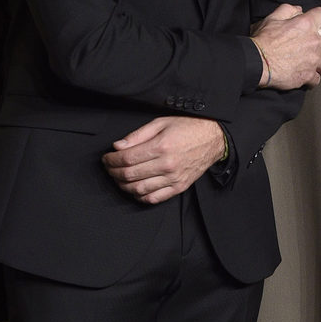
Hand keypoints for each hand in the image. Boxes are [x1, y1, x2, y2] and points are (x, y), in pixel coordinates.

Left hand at [102, 116, 225, 204]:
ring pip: (139, 189)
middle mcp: (166, 165)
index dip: (111, 160)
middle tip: (109, 168)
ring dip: (123, 186)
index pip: (126, 158)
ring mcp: (173, 178)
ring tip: (118, 179)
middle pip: (129, 175)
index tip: (107, 158)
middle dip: (113, 172)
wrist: (213, 138)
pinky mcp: (179, 187)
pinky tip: (134, 189)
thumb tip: (118, 146)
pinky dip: (140, 196)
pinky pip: (154, 198)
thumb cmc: (187, 128)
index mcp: (161, 146)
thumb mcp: (161, 123)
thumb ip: (137, 135)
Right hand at [250, 3, 320, 88]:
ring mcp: (312, 61)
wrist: (256, 61)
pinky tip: (305, 75)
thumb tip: (299, 10)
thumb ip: (288, 10)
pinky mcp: (307, 76)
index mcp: (306, 25)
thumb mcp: (273, 18)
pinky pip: (317, 79)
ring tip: (313, 63)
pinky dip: (312, 78)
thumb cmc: (263, 40)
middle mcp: (314, 42)